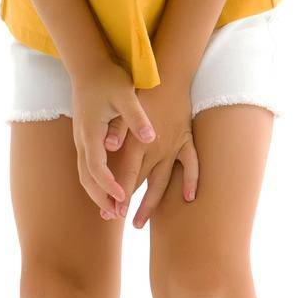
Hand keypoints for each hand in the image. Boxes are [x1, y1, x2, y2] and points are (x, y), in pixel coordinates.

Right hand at [70, 56, 155, 220]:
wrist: (88, 65)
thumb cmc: (109, 79)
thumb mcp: (126, 95)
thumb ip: (137, 118)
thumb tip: (150, 138)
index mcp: (91, 132)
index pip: (97, 168)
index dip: (109, 186)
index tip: (122, 199)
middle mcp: (82, 139)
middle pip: (87, 178)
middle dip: (100, 199)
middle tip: (115, 216)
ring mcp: (81, 139)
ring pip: (84, 174)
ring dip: (96, 194)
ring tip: (110, 210)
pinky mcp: (84, 137)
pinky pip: (86, 167)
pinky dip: (95, 182)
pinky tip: (105, 189)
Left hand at [112, 77, 199, 228]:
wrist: (172, 74)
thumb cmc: (144, 88)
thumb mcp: (125, 105)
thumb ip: (117, 128)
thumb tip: (107, 146)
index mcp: (139, 141)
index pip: (127, 173)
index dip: (120, 193)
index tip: (112, 211)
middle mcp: (157, 148)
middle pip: (142, 182)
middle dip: (129, 203)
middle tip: (118, 221)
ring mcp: (173, 146)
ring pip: (163, 181)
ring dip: (151, 203)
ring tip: (139, 223)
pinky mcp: (185, 140)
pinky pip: (191, 165)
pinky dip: (191, 181)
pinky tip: (188, 198)